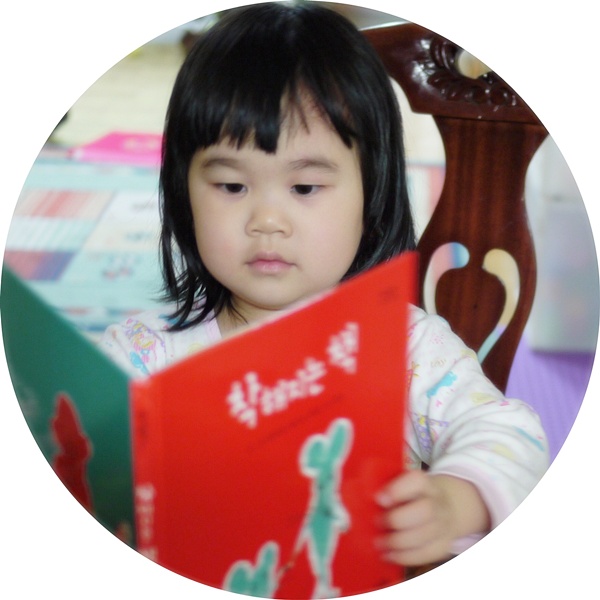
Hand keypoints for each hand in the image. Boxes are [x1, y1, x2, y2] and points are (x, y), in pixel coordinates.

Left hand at [375, 470, 489, 565]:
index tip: (379, 499)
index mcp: (426, 483)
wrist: (448, 506)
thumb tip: (360, 498)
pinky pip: (426, 554)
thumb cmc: (415, 496)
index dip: (398, 490)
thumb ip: (388, 487)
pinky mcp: (443, 545)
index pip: (417, 481)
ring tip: (379, 543)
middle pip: (424, 510)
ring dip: (397, 542)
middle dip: (396, 519)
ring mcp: (444, 525)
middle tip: (377, 523)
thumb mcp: (405, 484)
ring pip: (425, 535)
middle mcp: (438, 502)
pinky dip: (405, 557)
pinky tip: (389, 555)